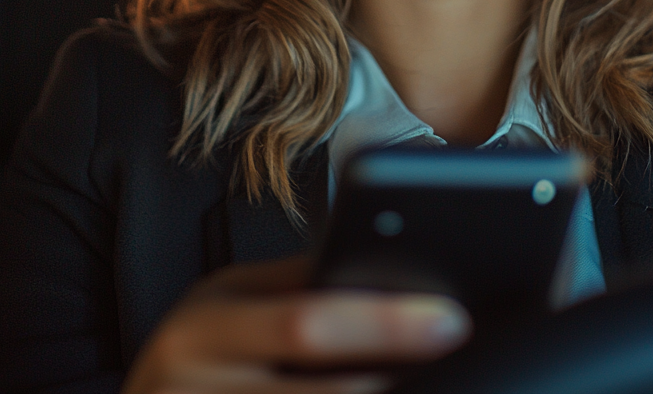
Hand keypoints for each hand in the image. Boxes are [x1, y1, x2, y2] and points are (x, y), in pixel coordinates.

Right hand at [122, 256, 471, 393]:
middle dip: (395, 370)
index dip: (383, 322)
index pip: (305, 321)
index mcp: (205, 326)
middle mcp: (195, 385)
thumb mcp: (230, 307)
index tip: (449, 316)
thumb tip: (389, 270)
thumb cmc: (195, 355)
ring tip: (438, 383)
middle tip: (458, 344)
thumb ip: (297, 288)